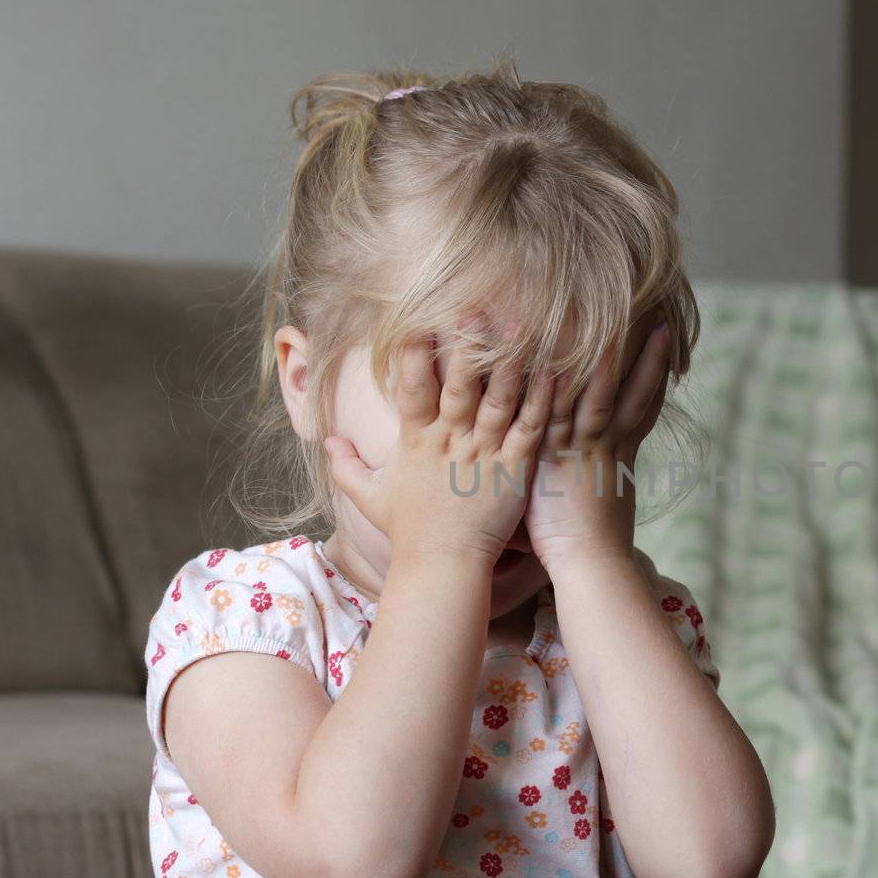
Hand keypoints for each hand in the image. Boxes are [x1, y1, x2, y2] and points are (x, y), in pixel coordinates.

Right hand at [324, 327, 554, 564]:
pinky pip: (529, 429)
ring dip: (507, 364)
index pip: (411, 389)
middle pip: (458, 386)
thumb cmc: (409, 532)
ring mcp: (484, 454)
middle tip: (474, 309)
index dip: (413, 354)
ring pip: (498, 401)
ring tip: (517, 328)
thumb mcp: (370, 498)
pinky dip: (541, 401)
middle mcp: (450, 442)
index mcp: (416, 442)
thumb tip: (326, 440)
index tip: (418, 319)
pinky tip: (551, 372)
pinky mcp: (514, 470)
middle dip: (465, 347)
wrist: (443, 568)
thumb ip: (346, 466)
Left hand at [525, 322, 672, 575]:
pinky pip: (556, 413)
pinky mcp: (556, 457)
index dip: (655, 379)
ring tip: (617, 326)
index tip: (666, 353)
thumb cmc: (595, 549)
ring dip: (608, 360)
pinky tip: (555, 358)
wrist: (592, 568)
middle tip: (664, 326)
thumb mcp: (607, 506)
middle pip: (634, 393)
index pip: (643, 409)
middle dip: (650, 360)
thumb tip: (610, 481)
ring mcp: (584, 450)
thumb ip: (607, 482)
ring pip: (599, 395)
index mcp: (620, 457)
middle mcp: (608, 447)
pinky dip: (557, 386)